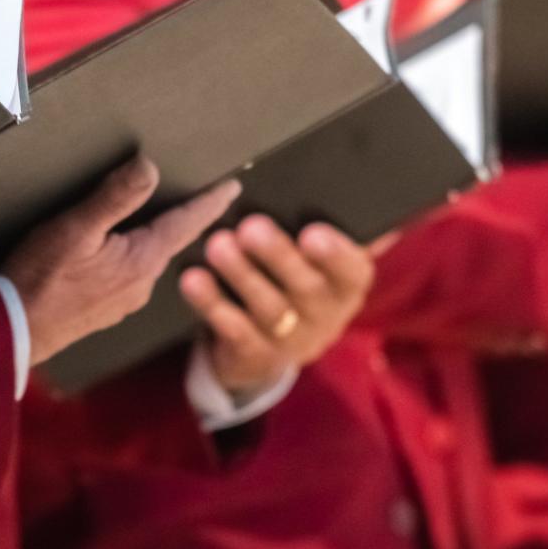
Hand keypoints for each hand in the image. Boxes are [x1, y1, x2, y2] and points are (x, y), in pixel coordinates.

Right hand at [3, 156, 241, 365]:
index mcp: (143, 261)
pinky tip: (114, 250)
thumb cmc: (40, 279)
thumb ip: (115, 197)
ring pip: (148, 259)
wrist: (13, 330)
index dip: (210, 202)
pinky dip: (130, 255)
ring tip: (154, 217)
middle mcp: (141, 285)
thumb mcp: (76, 228)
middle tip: (198, 195)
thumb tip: (149, 166)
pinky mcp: (104, 310)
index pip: (187, 224)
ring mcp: (123, 302)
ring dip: (153, 238)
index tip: (233, 186)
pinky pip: (128, 274)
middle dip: (183, 219)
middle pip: (170, 241)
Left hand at [180, 216, 373, 394]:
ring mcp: (290, 340)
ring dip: (242, 275)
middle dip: (278, 256)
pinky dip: (212, 304)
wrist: (268, 348)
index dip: (335, 253)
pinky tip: (193, 280)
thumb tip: (355, 192)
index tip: (312, 232)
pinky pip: (234, 330)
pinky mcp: (254, 356)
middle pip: (306, 287)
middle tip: (251, 227)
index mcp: (347, 284)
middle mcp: (326, 315)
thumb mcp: (321, 262)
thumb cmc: (295, 281)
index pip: (352, 269)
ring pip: (269, 309)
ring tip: (217, 245)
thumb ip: (332, 226)